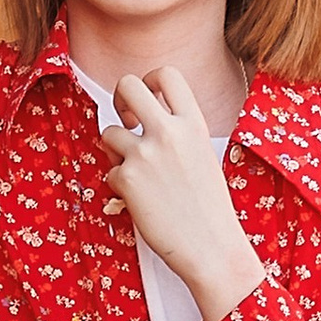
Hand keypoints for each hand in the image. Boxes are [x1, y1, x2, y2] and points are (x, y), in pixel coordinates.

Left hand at [98, 67, 266, 320]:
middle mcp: (169, 131)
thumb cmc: (208, 208)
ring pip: (108, 132)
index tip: (146, 101)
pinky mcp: (128, 178)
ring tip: (136, 174)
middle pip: (127, 84)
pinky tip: (140, 202)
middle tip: (125, 121)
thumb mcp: (202, 156)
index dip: (148, 80)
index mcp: (193, 123)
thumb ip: (177, 133)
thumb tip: (139, 121)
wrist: (211, 247)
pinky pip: (109, 172)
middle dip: (119, 99)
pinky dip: (119, 186)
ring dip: (114, 152)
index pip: (167, 74)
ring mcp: (146, 153)